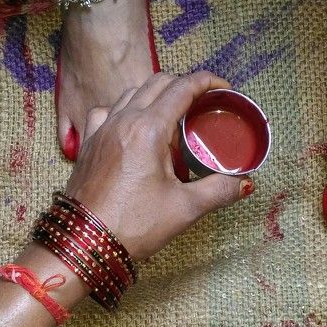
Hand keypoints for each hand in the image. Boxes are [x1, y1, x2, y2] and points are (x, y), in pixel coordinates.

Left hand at [65, 72, 252, 258]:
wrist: (82, 244)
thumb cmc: (133, 225)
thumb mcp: (185, 209)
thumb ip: (219, 190)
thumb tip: (244, 183)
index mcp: (149, 129)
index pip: (182, 88)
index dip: (206, 82)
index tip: (223, 88)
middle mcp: (123, 120)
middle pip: (157, 83)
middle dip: (184, 86)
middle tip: (203, 104)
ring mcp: (101, 129)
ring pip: (131, 93)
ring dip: (156, 95)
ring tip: (173, 116)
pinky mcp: (88, 143)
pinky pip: (108, 111)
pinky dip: (126, 109)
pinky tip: (133, 126)